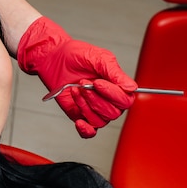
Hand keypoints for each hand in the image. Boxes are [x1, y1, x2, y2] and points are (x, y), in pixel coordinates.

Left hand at [17, 17, 137, 137]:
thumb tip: (131, 87)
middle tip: (83, 83)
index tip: (97, 82)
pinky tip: (79, 121)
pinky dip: (85, 130)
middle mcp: (108, 100)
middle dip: (95, 98)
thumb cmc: (76, 55)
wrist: (54, 58)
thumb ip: (115, 72)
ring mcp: (95, 109)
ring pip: (100, 121)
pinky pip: (90, 132)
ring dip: (85, 106)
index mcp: (117, 86)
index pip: (125, 100)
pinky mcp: (81, 115)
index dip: (112, 94)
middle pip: (113, 113)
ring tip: (76, 89)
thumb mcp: (98, 57)